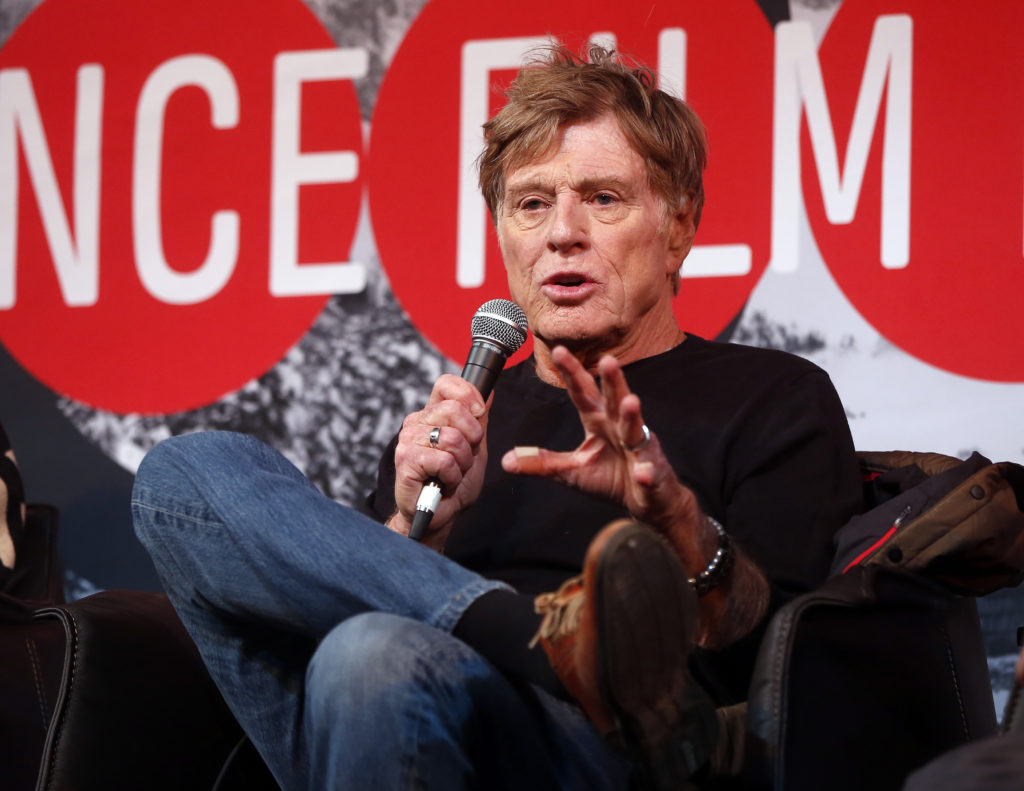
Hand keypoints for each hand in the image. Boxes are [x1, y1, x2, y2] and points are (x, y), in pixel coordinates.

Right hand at [388, 374, 488, 546]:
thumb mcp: (475, 447)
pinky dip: (452, 477)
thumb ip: (479, 419)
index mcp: (433, 414)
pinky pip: (444, 460)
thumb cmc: (454, 482)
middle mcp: (417, 422)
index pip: (446, 384)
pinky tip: (444, 483)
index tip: (479, 413)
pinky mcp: (405, 460)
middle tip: (463, 459)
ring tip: (452, 474)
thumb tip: (488, 391)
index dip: (467, 394)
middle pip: (454, 410)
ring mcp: (408, 440)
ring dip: (462, 463)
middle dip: (472, 440)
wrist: (441, 515)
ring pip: (452, 438)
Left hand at [500, 346, 698, 531]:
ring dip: (633, 416)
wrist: (645, 499)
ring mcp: (639, 448)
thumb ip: (542, 462)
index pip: (583, 393)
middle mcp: (619, 428)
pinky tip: (644, 473)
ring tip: (631, 402)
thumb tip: (506, 460)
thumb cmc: (610, 477)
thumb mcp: (571, 470)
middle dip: (612, 381)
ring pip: (635, 428)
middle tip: (608, 359)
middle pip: (614, 400)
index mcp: (598, 422)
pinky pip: (649, 473)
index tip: (558, 351)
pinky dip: (647, 473)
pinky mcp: (652, 473)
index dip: (572, 373)